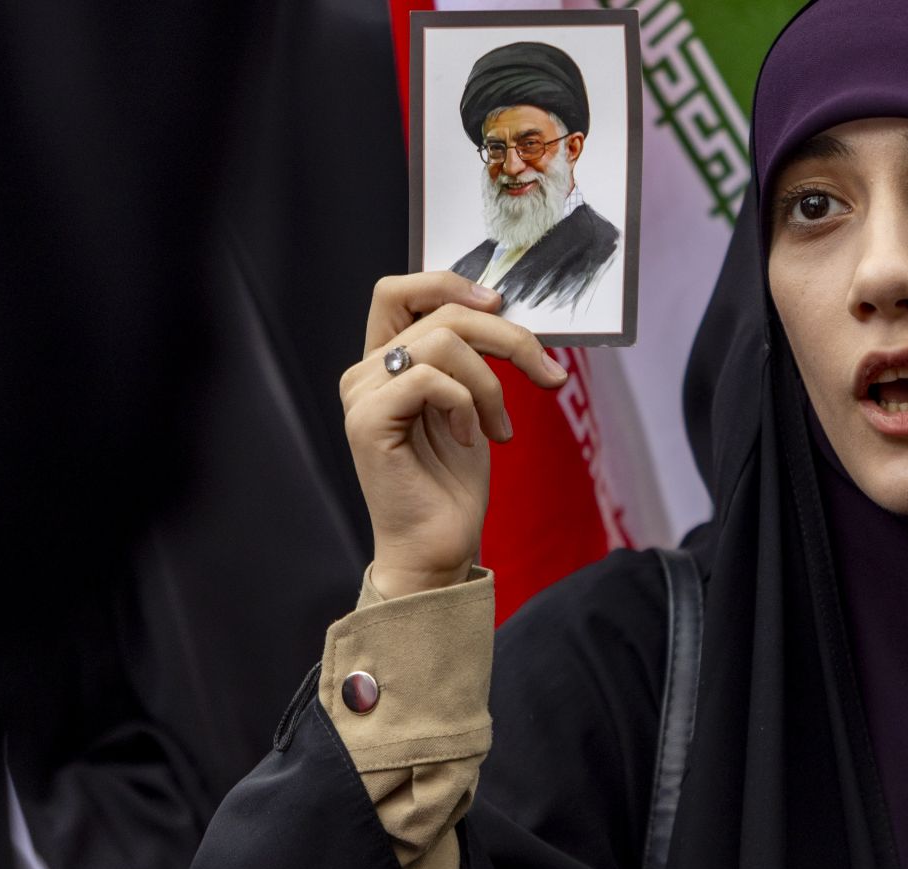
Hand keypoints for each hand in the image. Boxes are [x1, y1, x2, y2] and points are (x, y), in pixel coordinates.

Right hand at [340, 272, 568, 597]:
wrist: (438, 548)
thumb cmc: (452, 484)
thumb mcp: (471, 405)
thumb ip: (470, 357)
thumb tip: (505, 310)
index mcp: (383, 363)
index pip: (398, 290)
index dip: (448, 282)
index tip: (499, 306)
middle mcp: (364, 373)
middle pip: (441, 311)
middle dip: (508, 338)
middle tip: (546, 373)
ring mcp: (360, 396)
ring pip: (442, 340)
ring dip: (491, 383)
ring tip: (498, 427)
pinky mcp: (366, 421)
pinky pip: (430, 378)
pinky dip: (467, 405)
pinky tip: (471, 438)